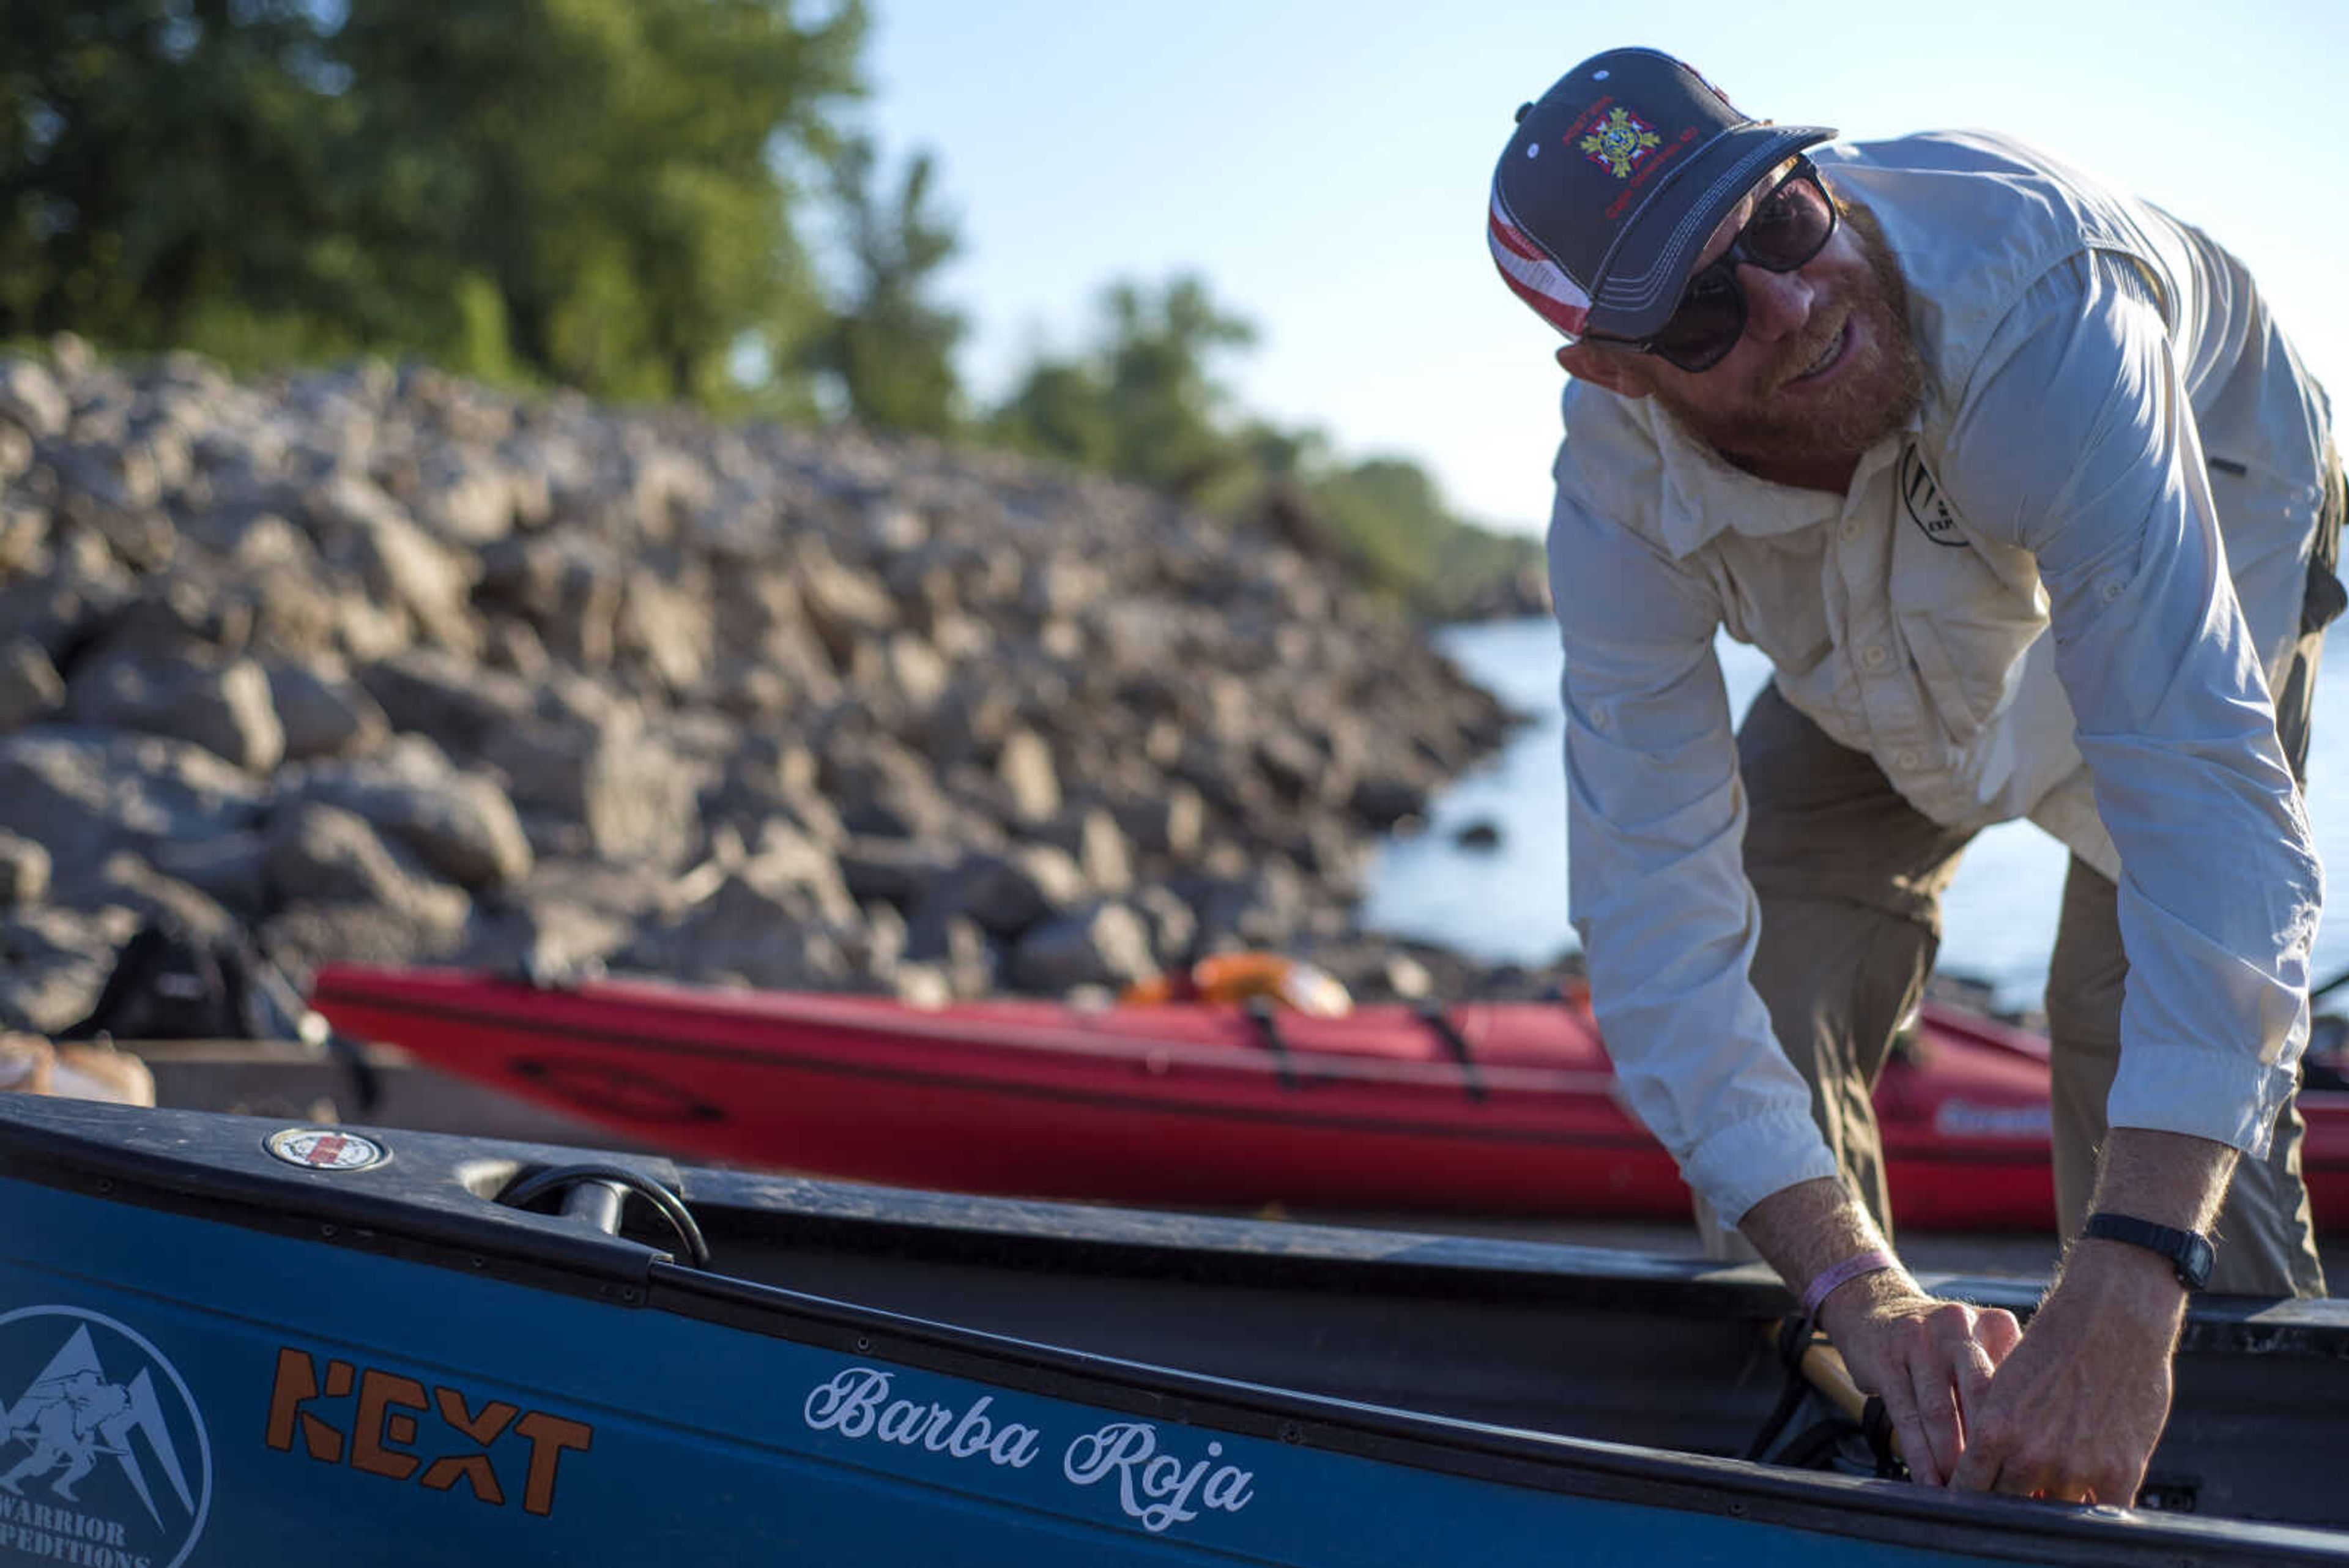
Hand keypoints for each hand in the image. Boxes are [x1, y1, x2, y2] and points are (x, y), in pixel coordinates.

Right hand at [1817, 1277, 2021, 1486]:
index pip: (2017, 1388)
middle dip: (1988, 1452)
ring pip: (1941, 1412)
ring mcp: (1919, 1339)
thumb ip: (2004, 1391)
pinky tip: (1927, 1480)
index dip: (2023, 1437)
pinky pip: (1906, 1415)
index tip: (2028, 1477)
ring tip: (1961, 1494)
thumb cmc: (1939, 1347)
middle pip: (1981, 1399)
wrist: (1873, 1308)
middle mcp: (1959, 1326)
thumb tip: (2028, 1459)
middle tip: (1997, 1492)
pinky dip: (1918, 1454)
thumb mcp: (1977, 1352)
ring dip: (1950, 1460)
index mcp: (1995, 1325)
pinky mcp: (1885, 1358)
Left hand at [1949, 1239, 2184, 1502]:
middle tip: (2005, 1507)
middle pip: (2009, 1506)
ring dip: (2049, 1507)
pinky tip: (2087, 1509)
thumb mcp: (2010, 1384)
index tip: (1967, 1507)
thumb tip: (1992, 1467)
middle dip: (2005, 1507)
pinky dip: (2092, 1513)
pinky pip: (2103, 1513)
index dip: (1968, 1500)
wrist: (2112, 1316)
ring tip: (2046, 1502)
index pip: (1970, 1488)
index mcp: (1995, 1429)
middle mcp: (2031, 1455)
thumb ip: (2001, 1427)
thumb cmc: (2057, 1340)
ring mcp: (2077, 1467)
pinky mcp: (2121, 1470)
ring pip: (2054, 1512)